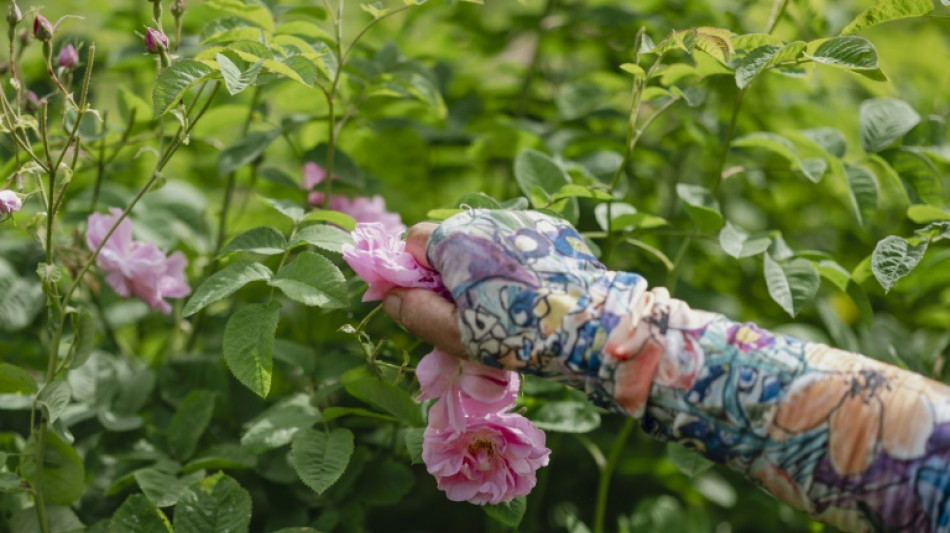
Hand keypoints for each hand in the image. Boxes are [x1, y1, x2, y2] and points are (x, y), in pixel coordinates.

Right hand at [384, 210, 654, 409]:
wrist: (593, 325)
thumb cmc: (518, 333)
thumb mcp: (455, 333)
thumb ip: (413, 311)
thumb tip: (390, 294)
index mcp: (456, 238)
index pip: (412, 241)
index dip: (416, 274)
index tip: (434, 302)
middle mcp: (486, 216)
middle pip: (448, 241)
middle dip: (450, 272)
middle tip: (473, 312)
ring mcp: (522, 219)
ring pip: (482, 242)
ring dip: (482, 267)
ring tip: (508, 304)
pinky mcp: (551, 229)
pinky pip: (515, 243)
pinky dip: (514, 263)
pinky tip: (533, 292)